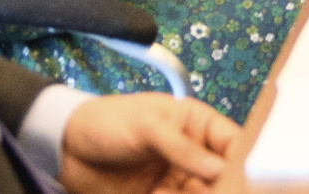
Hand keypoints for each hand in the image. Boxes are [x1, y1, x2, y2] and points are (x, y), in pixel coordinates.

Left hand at [57, 91, 235, 193]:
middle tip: (198, 189)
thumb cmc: (108, 121)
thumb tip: (220, 168)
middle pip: (221, 176)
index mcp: (198, 126)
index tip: (245, 176)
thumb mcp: (148, 126)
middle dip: (219, 186)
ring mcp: (176, 179)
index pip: (234, 143)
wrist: (63, 148)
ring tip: (169, 192)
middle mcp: (192, 155)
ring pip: (201, 193)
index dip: (245, 159)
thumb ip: (182, 148)